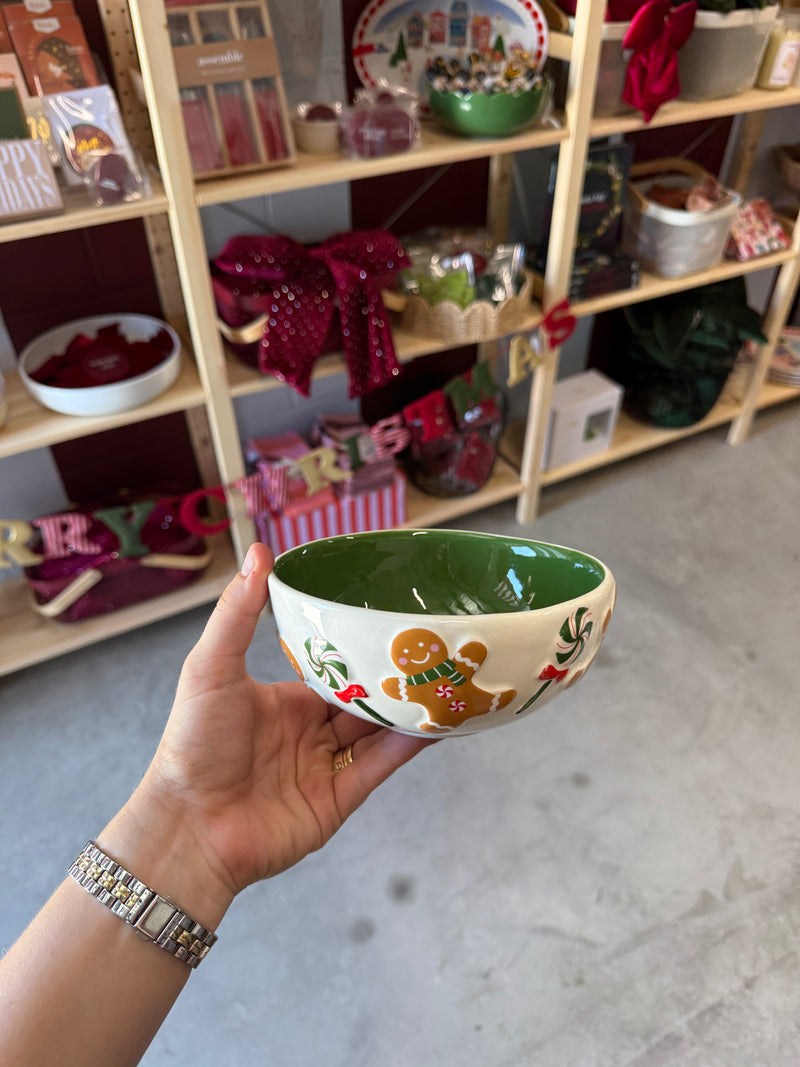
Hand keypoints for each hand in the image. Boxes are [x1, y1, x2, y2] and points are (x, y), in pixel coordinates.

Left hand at [117, 543, 432, 924]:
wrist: (189, 826)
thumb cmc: (192, 744)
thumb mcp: (211, 668)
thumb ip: (238, 614)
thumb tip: (258, 552)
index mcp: (285, 702)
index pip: (334, 669)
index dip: (360, 648)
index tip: (392, 620)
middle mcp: (309, 732)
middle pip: (363, 699)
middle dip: (394, 678)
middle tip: (432, 647)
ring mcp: (325, 766)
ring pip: (378, 731)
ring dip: (408, 709)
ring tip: (445, 679)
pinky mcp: (338, 800)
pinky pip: (380, 767)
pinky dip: (407, 747)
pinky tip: (433, 724)